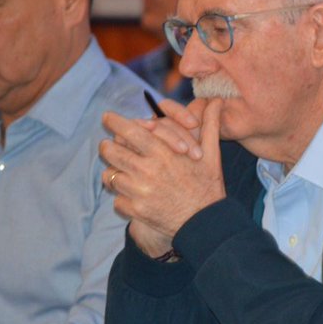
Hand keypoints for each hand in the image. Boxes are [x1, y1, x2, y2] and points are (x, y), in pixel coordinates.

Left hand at [100, 98, 225, 256]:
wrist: (207, 223)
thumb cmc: (209, 186)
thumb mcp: (212, 153)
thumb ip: (210, 124)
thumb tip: (216, 100)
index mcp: (162, 152)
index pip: (129, 130)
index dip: (114, 121)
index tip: (108, 117)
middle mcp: (147, 170)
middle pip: (111, 151)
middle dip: (107, 146)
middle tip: (108, 145)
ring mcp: (139, 191)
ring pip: (110, 176)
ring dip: (114, 172)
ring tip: (122, 172)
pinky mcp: (136, 210)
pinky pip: (117, 200)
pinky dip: (122, 197)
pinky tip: (133, 196)